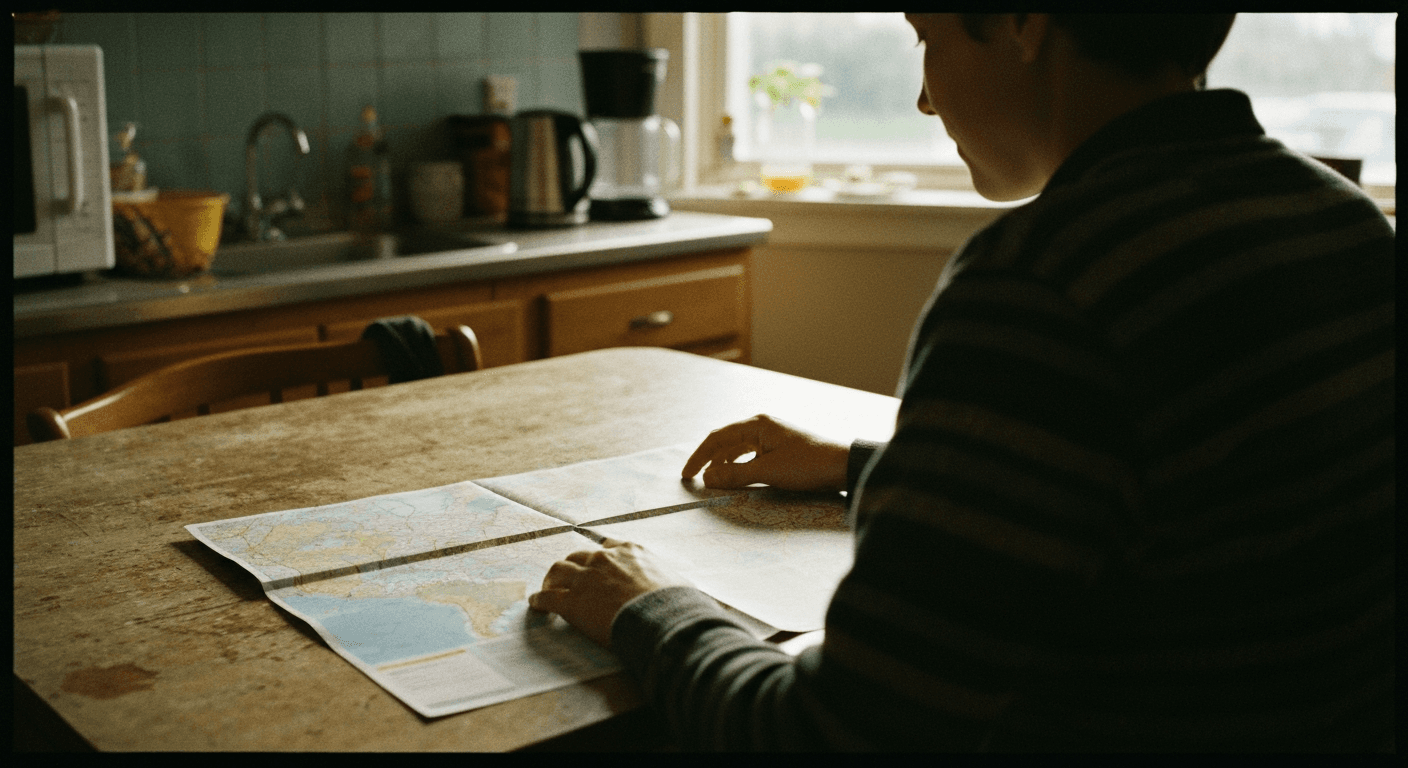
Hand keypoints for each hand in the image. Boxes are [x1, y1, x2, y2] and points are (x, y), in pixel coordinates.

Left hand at [528, 538, 693, 647]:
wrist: (661, 618)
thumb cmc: (676, 603)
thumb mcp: (677, 582)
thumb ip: (670, 582)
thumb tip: (687, 593)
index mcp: (629, 551)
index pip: (606, 547)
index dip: (598, 558)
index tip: (595, 565)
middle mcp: (603, 559)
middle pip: (576, 557)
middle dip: (570, 568)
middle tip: (566, 579)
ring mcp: (584, 579)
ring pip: (557, 571)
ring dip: (551, 580)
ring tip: (547, 589)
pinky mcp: (571, 602)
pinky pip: (547, 599)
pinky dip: (539, 601)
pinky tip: (536, 606)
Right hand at [681, 414, 850, 491]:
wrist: (844, 466)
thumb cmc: (808, 464)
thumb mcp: (768, 471)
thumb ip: (735, 475)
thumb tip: (707, 478)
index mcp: (757, 424)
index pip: (718, 438)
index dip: (699, 457)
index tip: (687, 475)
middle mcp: (763, 427)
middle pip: (727, 443)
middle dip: (711, 461)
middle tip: (697, 480)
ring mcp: (774, 437)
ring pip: (740, 450)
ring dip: (726, 465)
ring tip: (716, 482)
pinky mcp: (782, 449)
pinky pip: (753, 456)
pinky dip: (742, 468)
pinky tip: (739, 479)